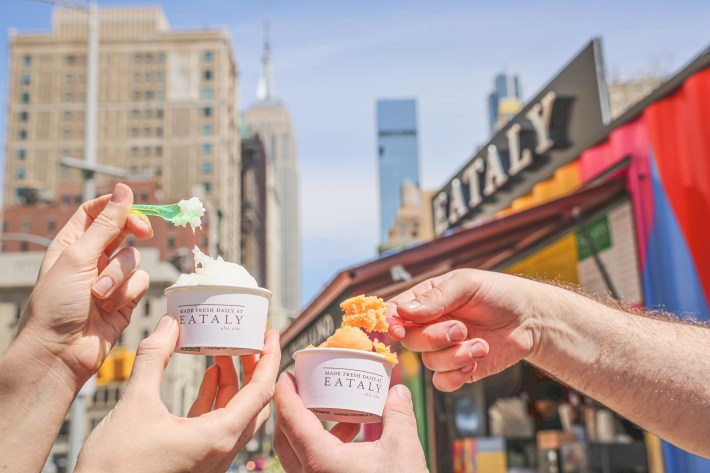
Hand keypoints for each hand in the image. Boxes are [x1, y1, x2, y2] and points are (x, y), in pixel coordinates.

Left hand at [16, 183, 152, 385]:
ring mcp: (110, 279)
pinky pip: (141, 283)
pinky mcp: (125, 299)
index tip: (133, 206)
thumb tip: (124, 190)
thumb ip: (106, 224)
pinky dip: (128, 293)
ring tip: (98, 295)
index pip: (97, 211)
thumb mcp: (78, 256)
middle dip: (131, 235)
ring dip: (119, 276)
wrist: (60, 353)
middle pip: (123, 231)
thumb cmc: (56, 305)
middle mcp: (92, 258)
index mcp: (72, 243)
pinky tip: (110, 308)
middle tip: (142, 233)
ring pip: (135, 259)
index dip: (117, 206)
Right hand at [76, 316, 280, 472]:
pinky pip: (217, 425)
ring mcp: (210, 459)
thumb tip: (170, 323)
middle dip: (254, 368)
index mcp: (219, 438)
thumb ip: (155, 358)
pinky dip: (217, 398)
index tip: (271, 332)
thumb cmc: (114, 466)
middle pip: (255, 402)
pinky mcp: (195, 461)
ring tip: (224, 352)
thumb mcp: (135, 403)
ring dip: (233, 382)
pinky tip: (209, 376)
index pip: (261, 391)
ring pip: (236, 414)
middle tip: (249, 340)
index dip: (270, 357)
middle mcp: (222, 451)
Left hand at [273, 373, 427, 472]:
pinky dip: (320, 446)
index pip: (290, 419)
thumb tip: (397, 390)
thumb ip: (398, 414)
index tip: (286, 374)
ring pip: (296, 454)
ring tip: (331, 407)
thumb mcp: (403, 449)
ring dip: (307, 428)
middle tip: (303, 387)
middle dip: (290, 409)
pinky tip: (350, 435)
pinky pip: (311, 466)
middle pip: (284, 437)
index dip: (285, 393)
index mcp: (320, 461)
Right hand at [387, 269, 540, 391]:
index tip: (400, 331)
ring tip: (480, 344)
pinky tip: (477, 360)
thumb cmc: (498, 293)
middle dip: (434, 338)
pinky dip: (457, 374)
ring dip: (455, 355)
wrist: (531, 319)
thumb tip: (403, 312)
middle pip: (411, 341)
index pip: (395, 312)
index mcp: (426, 301)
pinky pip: (442, 382)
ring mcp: (444, 349)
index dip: (392, 324)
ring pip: (429, 362)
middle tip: (461, 329)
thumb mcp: (466, 285)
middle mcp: (430, 326)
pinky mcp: (459, 369)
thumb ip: (435, 298)